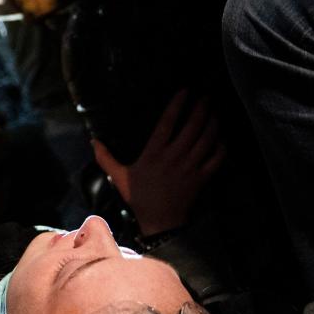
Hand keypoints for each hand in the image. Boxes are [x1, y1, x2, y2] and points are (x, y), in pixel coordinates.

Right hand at [92, 90, 224, 235]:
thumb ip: (105, 158)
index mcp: (153, 153)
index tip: (185, 91)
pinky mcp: (201, 178)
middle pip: (191, 127)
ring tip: (214, 112)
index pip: (167, 123)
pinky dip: (221, 146)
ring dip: (212, 124)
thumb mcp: (119, 176)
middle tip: (206, 97)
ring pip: (206, 140)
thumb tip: (92, 141)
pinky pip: (216, 158)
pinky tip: (220, 137)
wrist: (160, 221)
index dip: (177, 105)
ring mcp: (189, 167)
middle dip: (201, 109)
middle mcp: (173, 157)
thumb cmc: (139, 197)